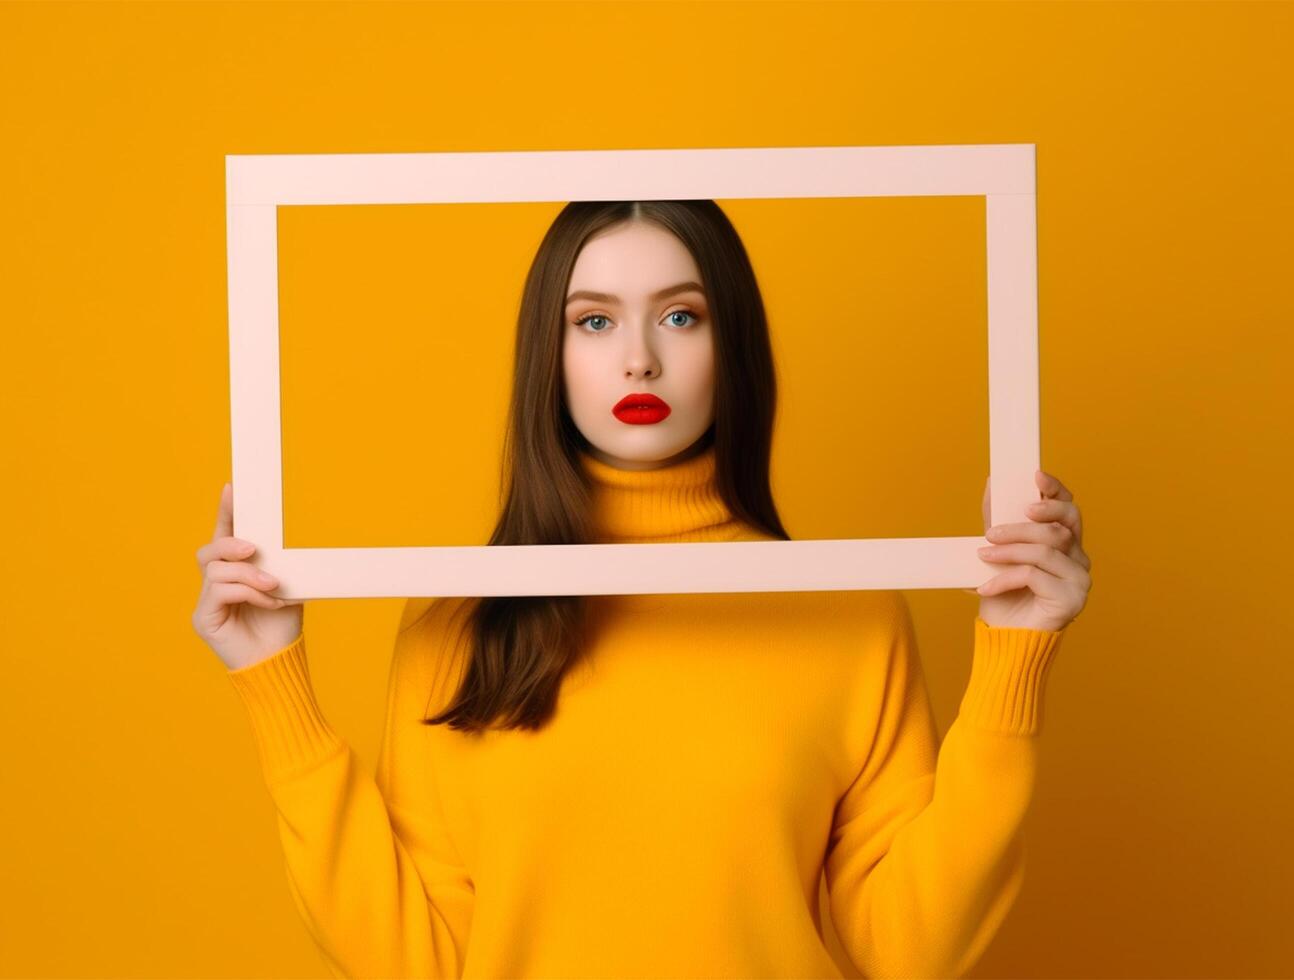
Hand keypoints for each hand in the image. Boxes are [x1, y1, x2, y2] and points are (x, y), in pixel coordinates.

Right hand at [191, 482, 304, 670]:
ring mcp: (207, 601)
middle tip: (253, 550)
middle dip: (231, 544)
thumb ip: (277, 565)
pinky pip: (220, 591)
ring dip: (249, 574)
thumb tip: (283, 542)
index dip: (226, 512)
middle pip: (210, 550)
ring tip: (274, 586)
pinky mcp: (203, 618)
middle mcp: (215, 584)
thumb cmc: (282, 626)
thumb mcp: (286, 586)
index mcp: (234, 573)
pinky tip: (268, 601)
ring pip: (217, 570)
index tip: (232, 488)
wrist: (278, 662)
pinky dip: (248, 592)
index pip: (225, 537)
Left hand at [969, 470, 1091, 631]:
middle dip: (1024, 524)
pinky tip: (986, 586)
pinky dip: (1005, 578)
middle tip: (993, 530)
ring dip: (1008, 551)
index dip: (1055, 490)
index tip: (1035, 475)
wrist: (1006, 637)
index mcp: (1065, 543)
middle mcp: (1078, 558)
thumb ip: (998, 521)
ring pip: (1044, 551)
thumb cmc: (1005, 594)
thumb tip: (993, 483)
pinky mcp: (1072, 599)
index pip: (1068, 508)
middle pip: (1059, 527)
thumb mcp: (997, 552)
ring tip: (982, 555)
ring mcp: (1079, 579)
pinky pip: (1035, 576)